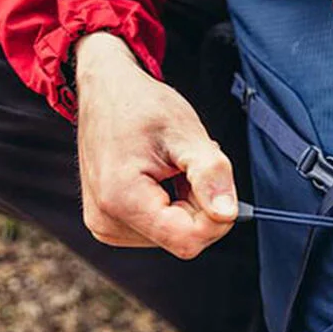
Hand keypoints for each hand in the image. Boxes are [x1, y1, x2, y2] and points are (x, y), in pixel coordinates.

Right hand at [74, 32, 237, 258]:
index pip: (187, 240)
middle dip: (199, 205)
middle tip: (189, 163)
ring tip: (171, 166)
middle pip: (182, 238)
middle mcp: (106, 221)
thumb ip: (211, 174)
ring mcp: (104, 225)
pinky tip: (161, 176)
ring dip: (185, 203)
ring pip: (173, 235)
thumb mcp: (185, 133)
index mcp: (121, 200)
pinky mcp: (108, 223)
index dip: (216, 218)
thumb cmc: (142, 106)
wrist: (105, 91)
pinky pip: (158, 229)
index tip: (220, 183)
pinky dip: (170, 205)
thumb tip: (228, 214)